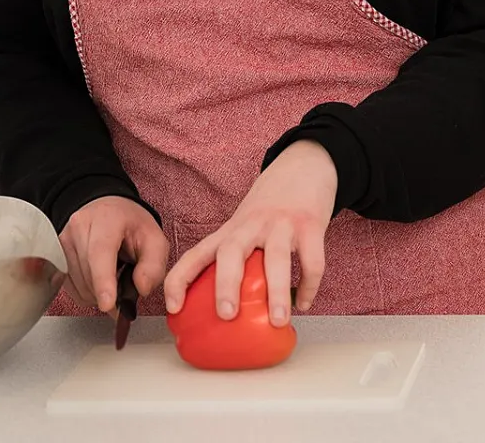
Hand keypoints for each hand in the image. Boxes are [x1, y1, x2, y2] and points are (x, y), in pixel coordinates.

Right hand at [58, 195, 167, 313]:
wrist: (109, 211)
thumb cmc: (131, 225)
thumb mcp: (155, 241)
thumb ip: (154, 266)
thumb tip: (141, 289)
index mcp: (107, 219)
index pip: (100, 252)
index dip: (103, 281)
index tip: (108, 304)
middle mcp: (80, 226)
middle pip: (87, 272)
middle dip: (106, 292)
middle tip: (124, 291)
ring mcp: (63, 239)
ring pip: (76, 283)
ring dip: (96, 293)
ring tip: (112, 277)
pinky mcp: (55, 253)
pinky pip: (68, 286)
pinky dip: (85, 291)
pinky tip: (97, 279)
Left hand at [163, 140, 336, 324]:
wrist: (305, 165)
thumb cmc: (272, 205)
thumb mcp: (246, 223)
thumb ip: (239, 256)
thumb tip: (229, 309)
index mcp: (231, 229)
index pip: (197, 253)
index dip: (180, 280)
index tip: (173, 307)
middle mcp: (252, 225)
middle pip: (231, 251)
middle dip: (226, 284)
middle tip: (227, 315)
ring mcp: (282, 223)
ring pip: (276, 258)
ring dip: (276, 291)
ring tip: (277, 320)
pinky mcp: (311, 225)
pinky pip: (312, 260)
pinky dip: (309, 286)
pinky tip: (304, 303)